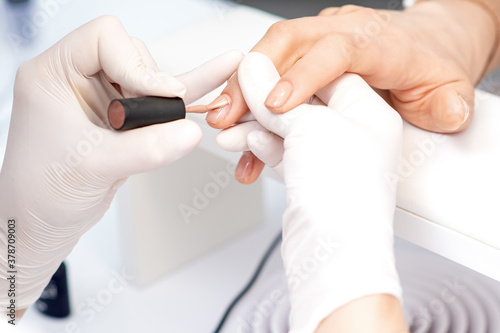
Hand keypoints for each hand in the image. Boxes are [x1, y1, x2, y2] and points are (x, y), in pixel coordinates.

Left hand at [0, 16, 241, 310]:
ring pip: (151, 77)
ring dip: (167, 99)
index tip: (157, 96)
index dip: (136, 64)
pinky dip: (187, 91)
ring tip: (172, 123)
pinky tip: (217, 76)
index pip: (104, 39)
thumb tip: (190, 131)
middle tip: (159, 117)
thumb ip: (146, 148)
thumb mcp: (94, 167)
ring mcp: (103, 97)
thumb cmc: (42, 192)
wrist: (44, 221)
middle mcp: (78, 79)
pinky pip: (159, 97)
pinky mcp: (123, 116)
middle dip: (152, 86)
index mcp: (53, 74)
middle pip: (133, 56)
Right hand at [211, 0, 497, 183]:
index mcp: (373, 40)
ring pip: (269, 59)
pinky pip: (270, 76)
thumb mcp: (447, 87)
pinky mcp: (304, 58)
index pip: (333, 49)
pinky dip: (253, 107)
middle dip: (251, 81)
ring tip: (225, 128)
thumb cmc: (428, 63)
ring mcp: (317, 43)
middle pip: (285, 45)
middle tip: (228, 116)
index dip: (302, 76)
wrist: (423, 45)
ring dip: (242, 93)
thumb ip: (448, 103)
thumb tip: (447, 114)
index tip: (277, 106)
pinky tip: (246, 137)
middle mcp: (339, 33)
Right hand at [218, 52, 402, 331]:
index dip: (286, 71)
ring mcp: (331, 157)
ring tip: (227, 129)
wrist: (336, 256)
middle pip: (300, 102)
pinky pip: (282, 151)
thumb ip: (275, 97)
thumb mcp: (309, 129)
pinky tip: (242, 142)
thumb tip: (253, 68)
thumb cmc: (344, 197)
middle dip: (262, 103)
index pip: (324, 73)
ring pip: (287, 128)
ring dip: (254, 127)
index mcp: (368, 112)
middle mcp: (354, 133)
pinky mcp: (311, 177)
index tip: (255, 70)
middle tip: (232, 102)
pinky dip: (260, 145)